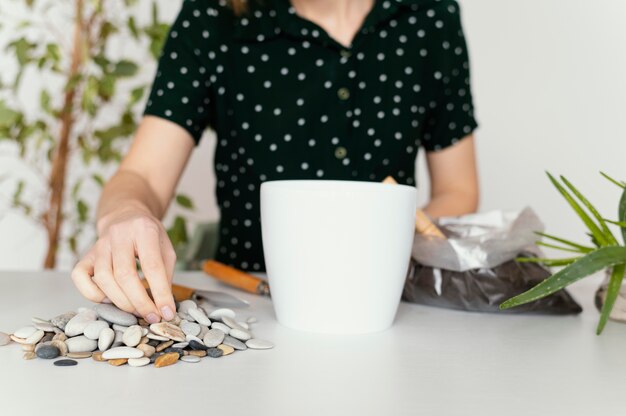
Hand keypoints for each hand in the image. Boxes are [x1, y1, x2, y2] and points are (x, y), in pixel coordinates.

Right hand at [71, 207, 176, 323]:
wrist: (125, 216)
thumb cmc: (149, 237)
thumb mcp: (166, 249)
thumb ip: (165, 274)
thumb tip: (163, 306)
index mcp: (144, 229)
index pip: (152, 265)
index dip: (160, 293)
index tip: (167, 312)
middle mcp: (118, 235)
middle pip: (124, 274)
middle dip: (139, 302)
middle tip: (151, 316)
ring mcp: (99, 244)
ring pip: (103, 279)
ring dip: (121, 301)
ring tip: (136, 310)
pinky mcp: (85, 255)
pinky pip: (80, 277)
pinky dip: (92, 294)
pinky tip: (110, 299)